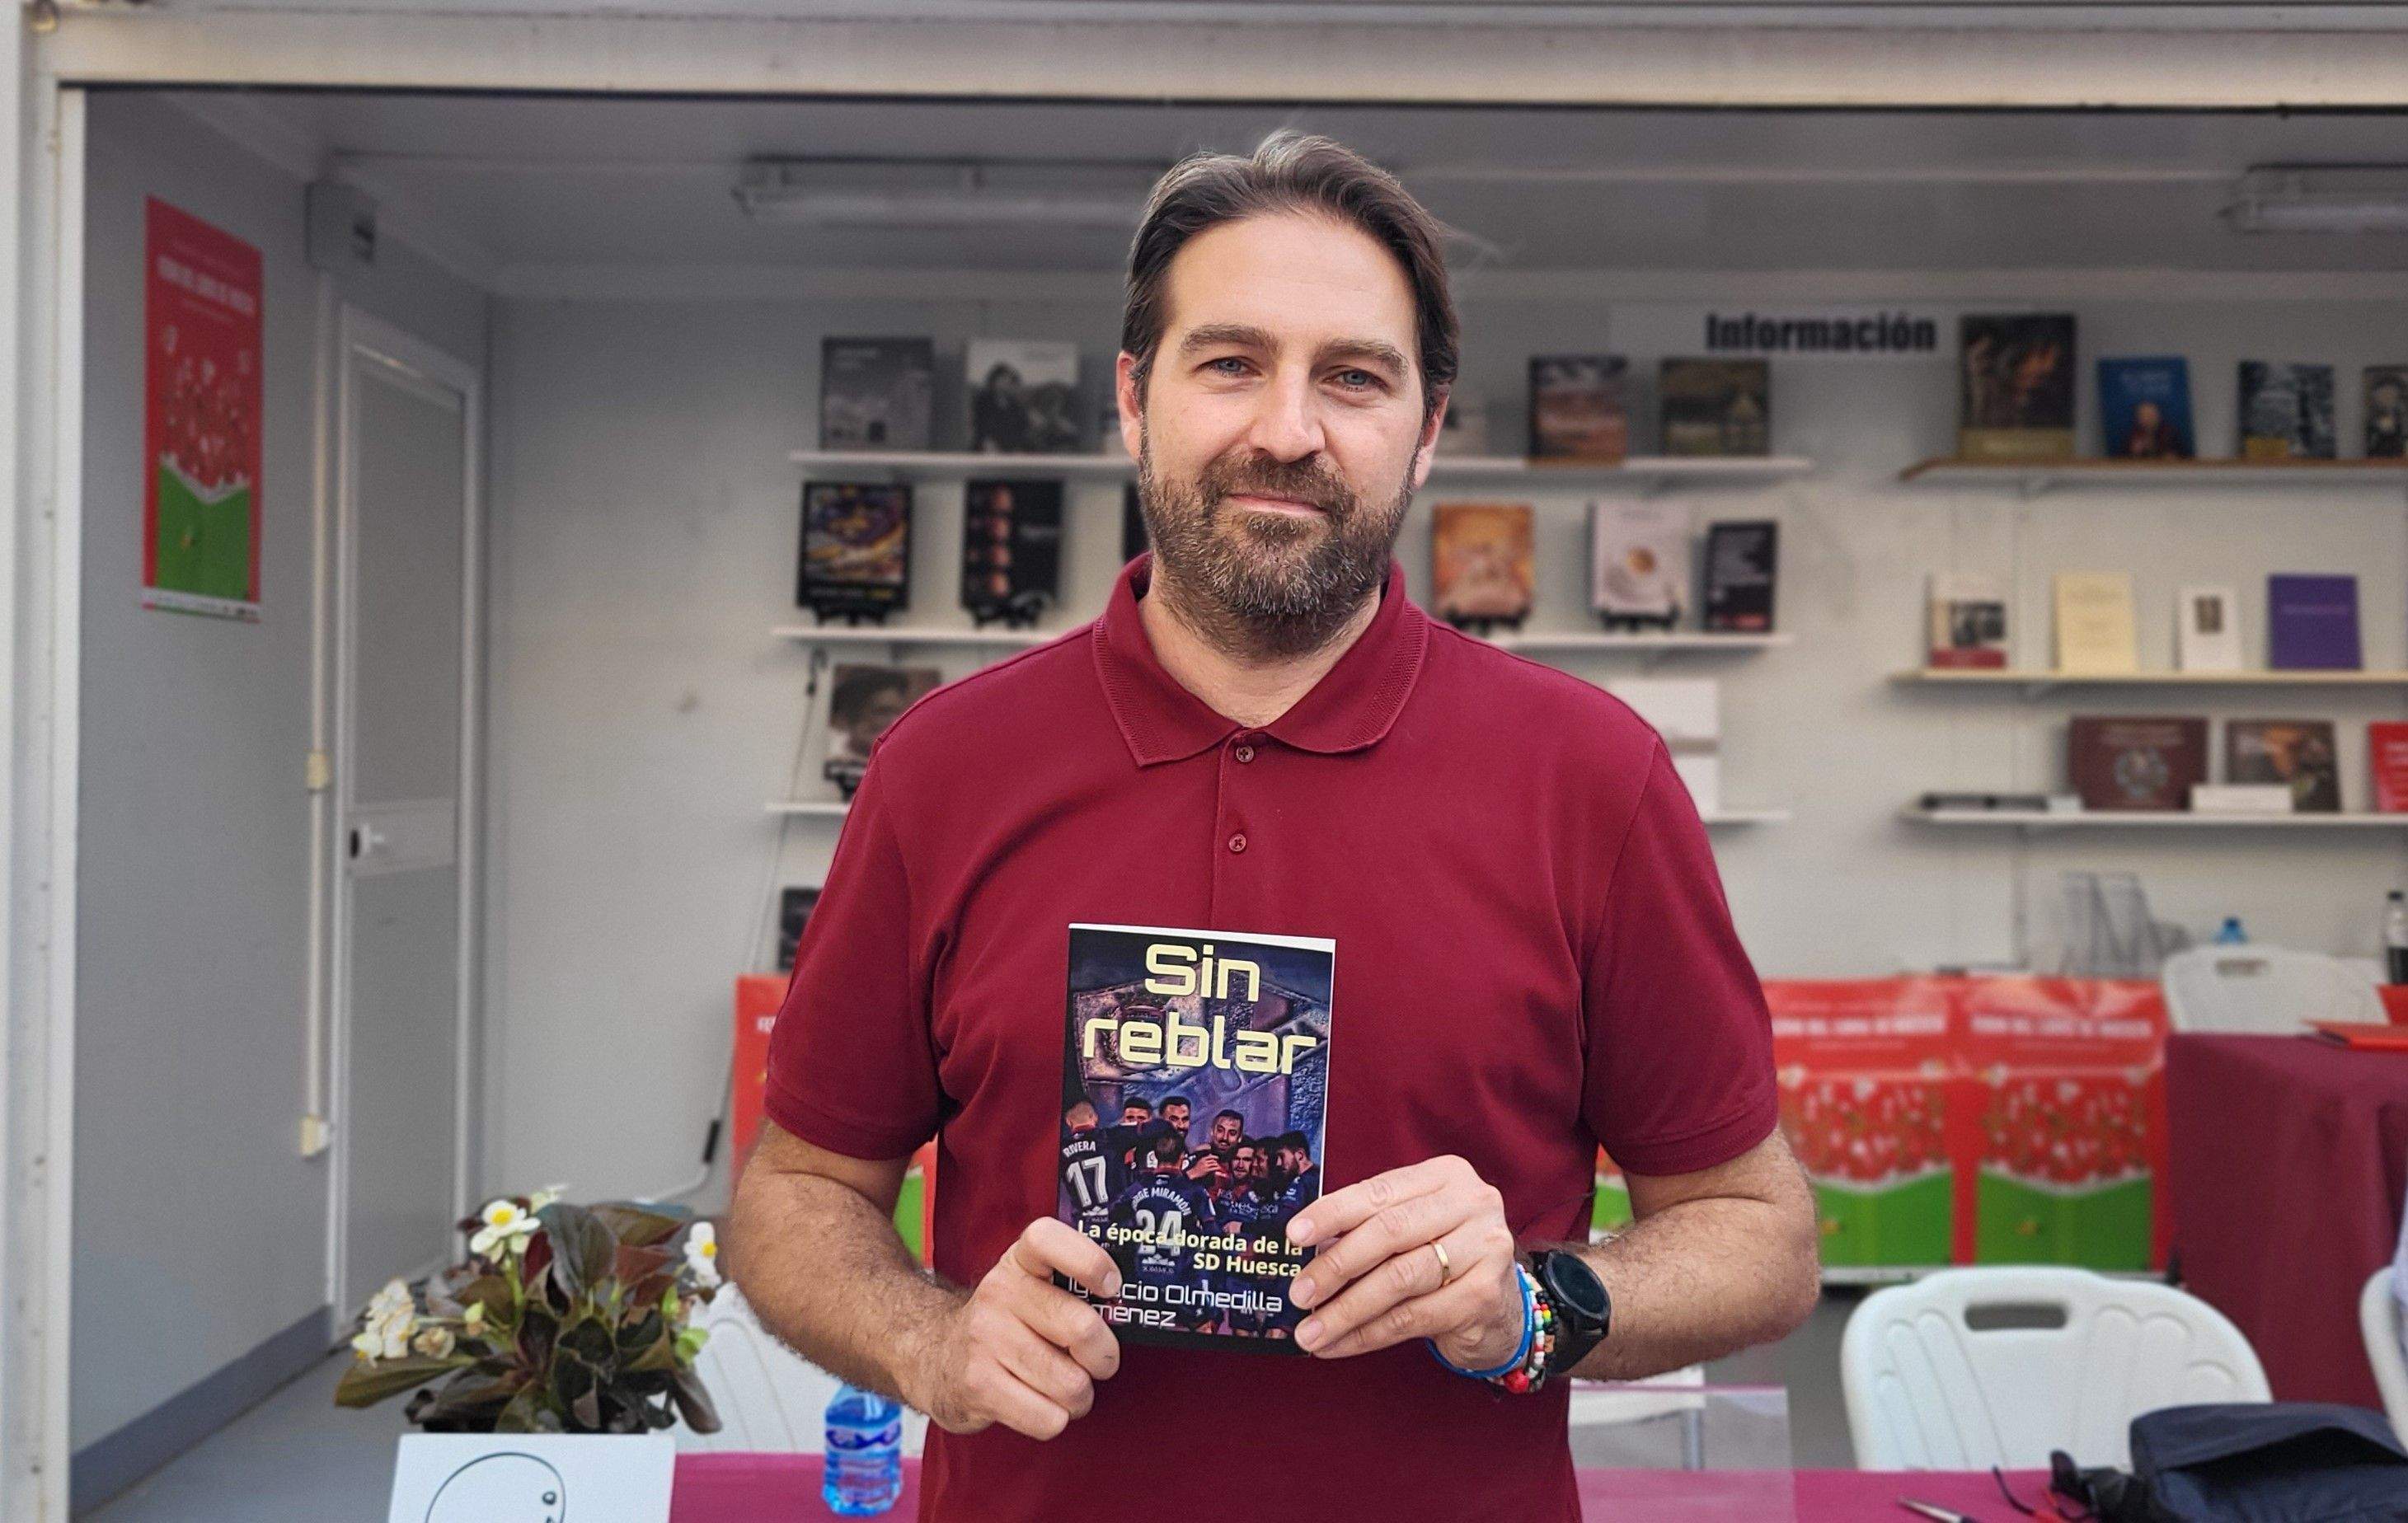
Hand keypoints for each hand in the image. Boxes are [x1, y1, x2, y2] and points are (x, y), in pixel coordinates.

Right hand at [901, 1218, 1121, 1439]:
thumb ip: (1073, 1289)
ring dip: (1080, 1396)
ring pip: (1070, 1384)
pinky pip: (1048, 1418)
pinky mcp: (977, 1385)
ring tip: (1067, 1389)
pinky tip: (1042, 1406)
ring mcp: (984, 1338)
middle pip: (1081, 1329)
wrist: (935, 1357)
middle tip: (1099, 1363)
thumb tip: (1132, 1308)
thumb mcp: (1031, 1289)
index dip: (1089, 1260)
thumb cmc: (1008, 1324)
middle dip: (1105, 1358)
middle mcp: (997, 1293)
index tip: (1112, 1288)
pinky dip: (1057, 1419)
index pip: (1047, 1238)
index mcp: (1018, 1262)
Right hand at [1185, 1155, 1224, 1181]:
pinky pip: (1214, 1168)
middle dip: (1216, 1162)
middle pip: (1213, 1160)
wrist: (1193, 1173)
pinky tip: (1218, 1169)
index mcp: (1202, 1159)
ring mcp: (1206, 1166)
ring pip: (1214, 1164)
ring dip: (1217, 1165)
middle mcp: (1204, 1162)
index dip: (1215, 1157)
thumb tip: (1210, 1154)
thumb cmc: (1196, 1168)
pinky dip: (1217, 1168)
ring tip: (1218, 1167)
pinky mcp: (1207, 1170)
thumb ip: (1205, 1158)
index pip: (1210, 1156)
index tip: (1217, 1158)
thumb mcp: (1200, 1161)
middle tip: (1217, 1164)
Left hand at [1281, 1155, 1522, 1367]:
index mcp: (1445, 1176)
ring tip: (1310, 1330)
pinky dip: (1368, 1334)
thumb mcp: (1410, 1230)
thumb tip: (1303, 1251)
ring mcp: (1485, 1247)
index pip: (1378, 1192)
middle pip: (1389, 1233)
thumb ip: (1365, 1230)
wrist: (1500, 1306)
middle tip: (1299, 1292)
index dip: (1332, 1213)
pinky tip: (1339, 1345)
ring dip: (1346, 1309)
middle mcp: (1471, 1203)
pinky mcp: (1484, 1294)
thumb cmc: (1442, 1257)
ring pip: (1399, 1279)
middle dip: (1336, 1265)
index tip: (1293, 1236)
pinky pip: (1413, 1317)